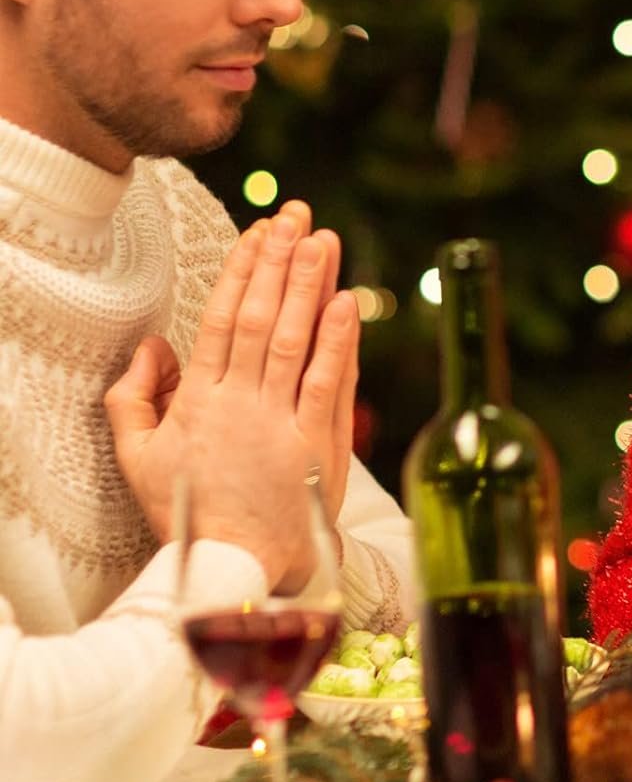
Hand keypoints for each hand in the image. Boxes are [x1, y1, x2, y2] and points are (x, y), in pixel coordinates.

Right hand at [105, 204, 359, 589]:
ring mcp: (283, 422)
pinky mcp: (320, 443)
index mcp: (200, 401)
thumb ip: (134, 399)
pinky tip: (347, 303)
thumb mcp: (139, 459)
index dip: (242, 271)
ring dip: (311, 286)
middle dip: (279, 261)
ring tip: (322, 240)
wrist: (236, 566)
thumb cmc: (190, 512)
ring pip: (298, 341)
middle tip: (295, 215)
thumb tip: (152, 345)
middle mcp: (242, 403)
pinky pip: (332, 383)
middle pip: (263, 318)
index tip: (257, 232)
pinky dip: (340, 341)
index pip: (223, 320)